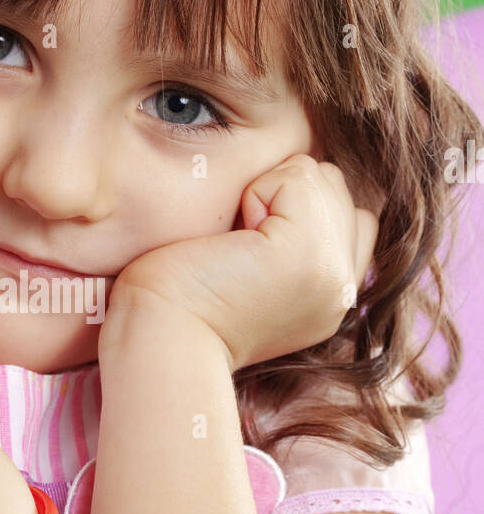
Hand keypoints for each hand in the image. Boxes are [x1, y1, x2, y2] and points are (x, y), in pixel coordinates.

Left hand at [107, 154, 380, 371]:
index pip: (353, 219)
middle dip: (286, 197)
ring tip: (238, 244)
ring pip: (323, 178)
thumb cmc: (182, 301)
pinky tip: (233, 239)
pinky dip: (256, 192)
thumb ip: (293, 239)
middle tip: (239, 250)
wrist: (160, 339)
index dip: (297, 210)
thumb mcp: (254, 273)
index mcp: (332, 298)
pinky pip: (299, 175)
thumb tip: (301, 183)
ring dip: (273, 193)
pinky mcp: (306, 252)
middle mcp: (342, 289)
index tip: (249, 253)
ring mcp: (332, 272)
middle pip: (337, 190)